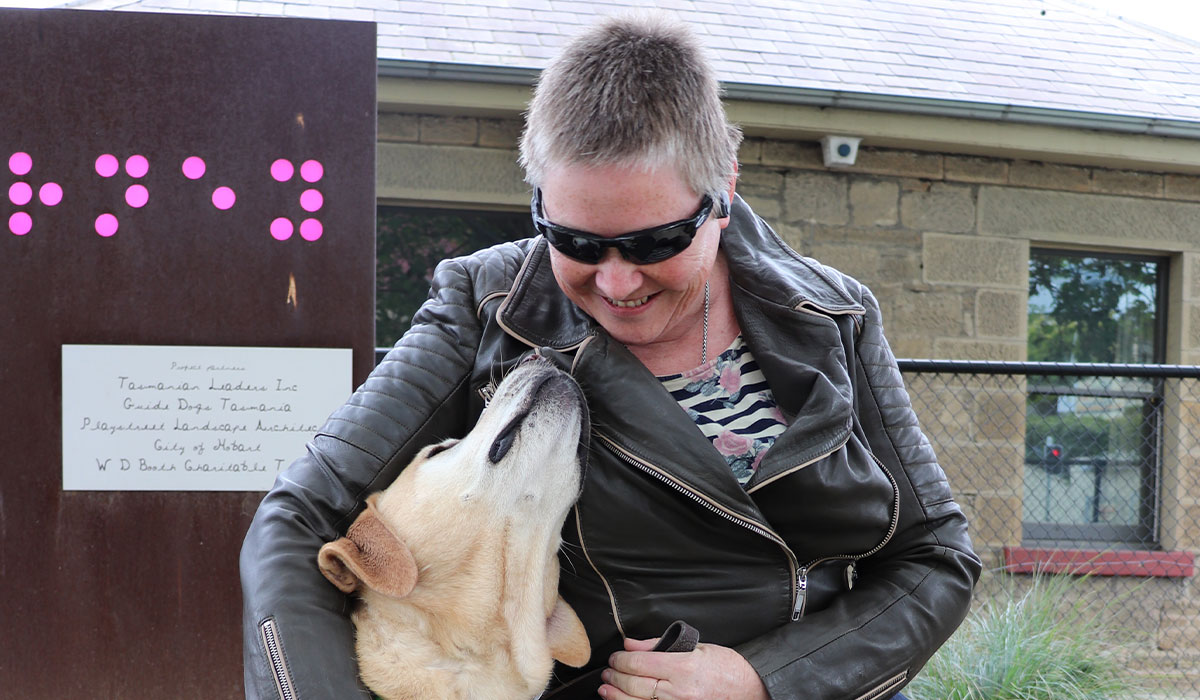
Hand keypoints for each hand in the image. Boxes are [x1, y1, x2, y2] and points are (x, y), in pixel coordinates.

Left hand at [598, 636, 768, 699]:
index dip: (621, 661)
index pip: (640, 663)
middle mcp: (679, 691)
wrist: (751, 692)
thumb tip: (631, 644)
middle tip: (607, 672)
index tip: (614, 658)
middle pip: (635, 685)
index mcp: (684, 667)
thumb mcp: (697, 647)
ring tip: (606, 689)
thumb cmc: (727, 668)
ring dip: (616, 696)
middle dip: (615, 677)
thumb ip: (661, 645)